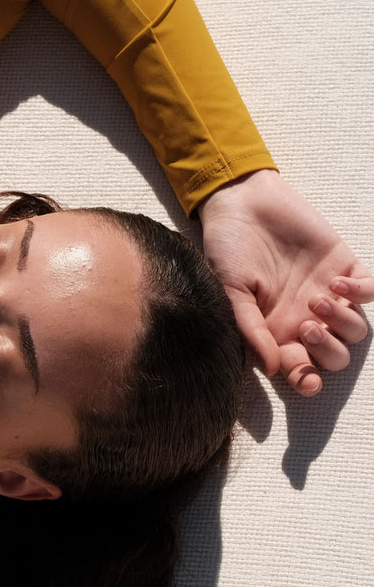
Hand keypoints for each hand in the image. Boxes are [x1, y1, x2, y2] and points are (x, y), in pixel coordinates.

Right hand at [199, 170, 373, 395]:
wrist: (243, 204)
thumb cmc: (227, 249)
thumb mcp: (230, 292)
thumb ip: (251, 330)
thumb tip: (273, 369)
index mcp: (276, 331)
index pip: (301, 368)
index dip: (309, 381)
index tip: (309, 382)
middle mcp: (305, 318)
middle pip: (335, 355)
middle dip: (327, 350)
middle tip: (306, 327)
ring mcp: (328, 293)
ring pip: (357, 329)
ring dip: (342, 323)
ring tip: (316, 298)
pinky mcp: (345, 267)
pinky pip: (371, 291)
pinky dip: (362, 292)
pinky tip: (337, 282)